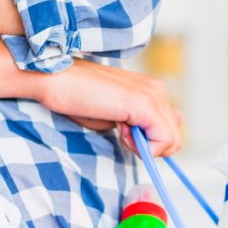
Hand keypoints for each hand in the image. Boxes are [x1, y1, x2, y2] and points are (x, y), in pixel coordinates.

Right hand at [36, 59, 182, 155]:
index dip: (150, 143)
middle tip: (121, 133)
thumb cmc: (77, 98)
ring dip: (145, 147)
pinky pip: (163, 141)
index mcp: (151, 90)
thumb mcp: (116, 118)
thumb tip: (158, 142)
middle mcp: (157, 89)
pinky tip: (121, 131)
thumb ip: (139, 128)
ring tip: (119, 130)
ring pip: (172, 142)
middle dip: (150, 147)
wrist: (53, 79)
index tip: (124, 133)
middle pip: (175, 139)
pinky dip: (143, 147)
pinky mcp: (145, 104)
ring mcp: (153, 95)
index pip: (171, 128)